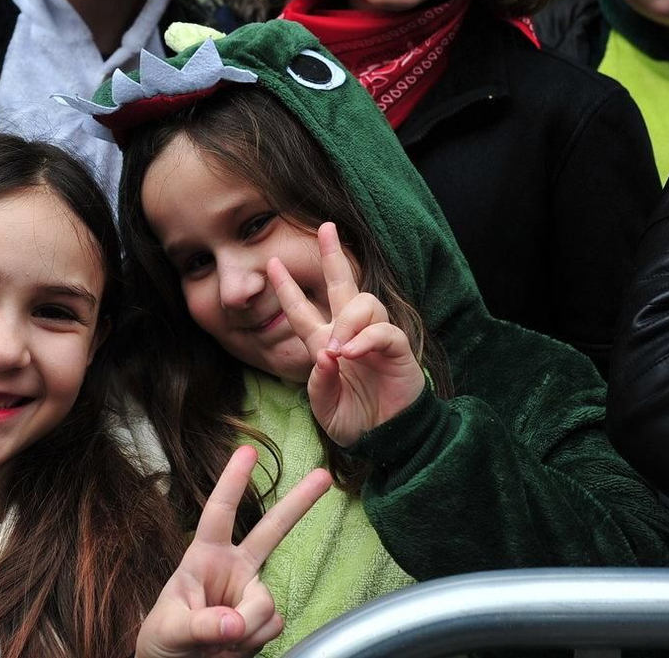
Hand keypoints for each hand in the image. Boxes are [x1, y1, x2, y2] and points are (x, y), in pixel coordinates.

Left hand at [137, 445, 330, 657]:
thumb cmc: (164, 640)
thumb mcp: (170, 630)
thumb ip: (202, 625)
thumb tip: (236, 623)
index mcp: (204, 557)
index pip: (218, 513)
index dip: (233, 481)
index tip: (248, 450)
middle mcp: (233, 569)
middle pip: (271, 531)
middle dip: (298, 503)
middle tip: (323, 477)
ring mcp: (250, 594)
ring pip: (267, 604)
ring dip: (245, 630)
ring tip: (217, 646)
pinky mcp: (263, 620)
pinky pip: (272, 627)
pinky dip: (252, 643)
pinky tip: (231, 650)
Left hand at [269, 223, 425, 446]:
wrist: (386, 441)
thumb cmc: (355, 422)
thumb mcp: (324, 408)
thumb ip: (319, 383)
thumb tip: (327, 354)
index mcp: (326, 345)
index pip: (302, 310)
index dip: (287, 288)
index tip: (270, 263)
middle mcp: (350, 334)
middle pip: (342, 284)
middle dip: (333, 255)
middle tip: (327, 228)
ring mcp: (376, 338)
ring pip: (365, 303)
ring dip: (347, 320)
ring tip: (340, 348)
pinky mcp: (398, 349)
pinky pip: (383, 331)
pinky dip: (366, 339)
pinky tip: (353, 353)